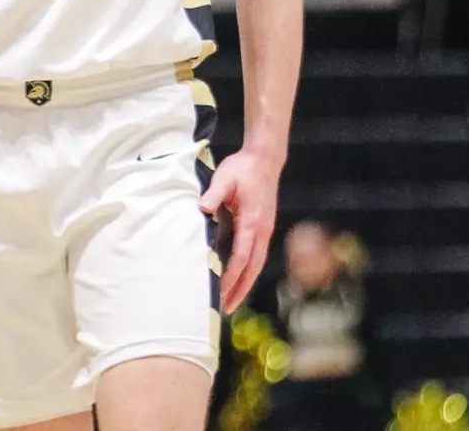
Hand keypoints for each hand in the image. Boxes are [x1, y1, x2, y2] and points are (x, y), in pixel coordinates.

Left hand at [201, 149, 282, 312]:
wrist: (265, 159)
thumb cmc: (243, 168)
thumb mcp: (225, 178)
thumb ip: (213, 194)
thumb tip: (202, 209)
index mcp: (253, 222)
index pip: (242, 257)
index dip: (230, 276)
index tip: (219, 291)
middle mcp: (262, 231)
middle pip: (253, 268)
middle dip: (240, 290)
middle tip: (226, 309)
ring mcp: (266, 231)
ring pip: (257, 264)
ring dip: (245, 284)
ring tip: (232, 301)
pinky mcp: (264, 228)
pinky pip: (257, 256)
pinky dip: (249, 272)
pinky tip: (240, 279)